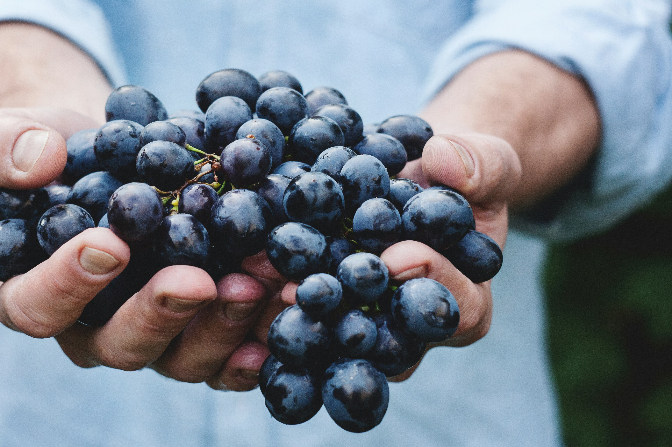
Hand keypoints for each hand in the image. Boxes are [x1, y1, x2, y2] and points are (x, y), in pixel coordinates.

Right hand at [0, 107, 269, 390]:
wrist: (116, 158)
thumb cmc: (55, 153)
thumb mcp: (11, 136)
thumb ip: (2, 146)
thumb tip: (38, 160)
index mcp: (33, 293)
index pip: (37, 306)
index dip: (68, 284)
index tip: (111, 244)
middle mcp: (93, 329)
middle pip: (119, 345)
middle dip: (161, 314)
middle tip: (198, 281)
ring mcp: (154, 336)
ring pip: (183, 357)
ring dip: (224, 324)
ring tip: (260, 281)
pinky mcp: (201, 331)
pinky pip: (230, 354)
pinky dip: (261, 337)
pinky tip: (288, 309)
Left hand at [269, 132, 520, 380]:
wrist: (414, 177)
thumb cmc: (459, 176)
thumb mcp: (486, 162)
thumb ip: (481, 165)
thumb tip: (445, 160)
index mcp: (465, 303)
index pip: (458, 309)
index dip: (432, 283)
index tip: (400, 255)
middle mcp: (409, 329)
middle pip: (385, 339)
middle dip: (349, 313)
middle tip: (312, 290)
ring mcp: (362, 322)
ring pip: (334, 334)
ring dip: (297, 312)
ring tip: (264, 283)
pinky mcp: (322, 306)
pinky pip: (298, 310)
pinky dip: (268, 294)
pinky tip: (240, 272)